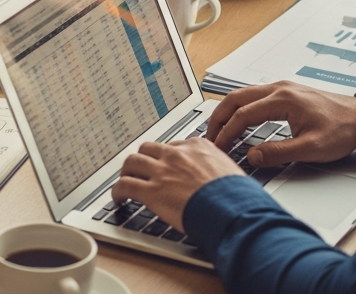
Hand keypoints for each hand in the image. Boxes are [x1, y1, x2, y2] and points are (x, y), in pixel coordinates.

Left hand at [111, 138, 242, 230]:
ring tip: (126, 178)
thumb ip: (217, 169)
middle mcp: (177, 155)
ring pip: (132, 161)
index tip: (166, 163)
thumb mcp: (231, 172)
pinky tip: (118, 197)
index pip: (174, 145)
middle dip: (144, 158)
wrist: (233, 210)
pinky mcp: (151, 191)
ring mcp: (162, 171)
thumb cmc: (238, 197)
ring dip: (128, 171)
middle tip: (142, 168)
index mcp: (198, 147)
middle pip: (149, 148)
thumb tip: (219, 179)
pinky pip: (125, 185)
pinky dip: (118, 191)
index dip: (167, 156)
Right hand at [206, 81, 355, 166]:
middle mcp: (279, 89)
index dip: (227, 133)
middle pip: (235, 98)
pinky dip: (239, 108)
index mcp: (283, 100)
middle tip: (210, 137)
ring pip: (242, 94)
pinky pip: (252, 96)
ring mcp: (281, 88)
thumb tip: (253, 156)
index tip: (219, 147)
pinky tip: (238, 121)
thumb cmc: (342, 130)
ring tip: (219, 131)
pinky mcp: (285, 92)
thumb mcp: (311, 148)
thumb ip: (279, 152)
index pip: (243, 115)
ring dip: (227, 111)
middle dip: (218, 118)